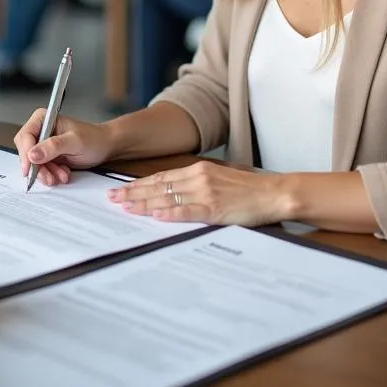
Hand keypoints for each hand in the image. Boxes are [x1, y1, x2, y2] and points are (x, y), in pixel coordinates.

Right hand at [14, 109, 114, 186]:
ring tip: (62, 175)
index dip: (25, 153)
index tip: (30, 168)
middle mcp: (40, 130)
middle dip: (37, 166)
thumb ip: (53, 146)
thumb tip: (32, 154)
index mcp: (43, 119)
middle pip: (26, 151)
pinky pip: (41, 169)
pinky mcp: (47, 156)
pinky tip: (63, 174)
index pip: (25, 136)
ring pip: (33, 163)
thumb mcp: (74, 141)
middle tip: (49, 177)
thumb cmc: (93, 139)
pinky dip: (50, 174)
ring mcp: (43, 144)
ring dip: (46, 173)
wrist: (104, 147)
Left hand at [106, 161, 288, 226]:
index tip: (120, 189)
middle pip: (158, 186)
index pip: (161, 177)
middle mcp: (198, 178)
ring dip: (144, 204)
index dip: (139, 184)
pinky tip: (156, 216)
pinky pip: (188, 212)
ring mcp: (206, 193)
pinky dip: (171, 214)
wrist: (274, 192)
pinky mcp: (216, 209)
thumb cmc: (248, 190)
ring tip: (125, 208)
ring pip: (167, 198)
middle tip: (111, 199)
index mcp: (198, 170)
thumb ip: (196, 185)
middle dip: (133, 193)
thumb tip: (173, 195)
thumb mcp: (218, 180)